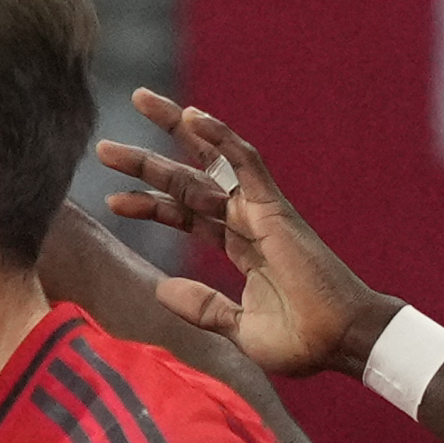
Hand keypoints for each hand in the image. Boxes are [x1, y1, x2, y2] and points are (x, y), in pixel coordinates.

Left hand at [96, 88, 397, 380]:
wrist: (338, 343)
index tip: (112, 200)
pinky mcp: (275, 208)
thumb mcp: (238, 327)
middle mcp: (248, 221)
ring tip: (140, 99)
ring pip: (210, 160)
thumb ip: (203, 307)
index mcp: (241, 246)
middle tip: (105, 148)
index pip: (186, 214)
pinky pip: (246, 162)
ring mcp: (261, 211)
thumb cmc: (302, 340)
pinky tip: (193, 117)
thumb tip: (163, 289)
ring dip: (176, 129)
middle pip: (188, 181)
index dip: (150, 204)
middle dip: (146, 163)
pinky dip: (222, 137)